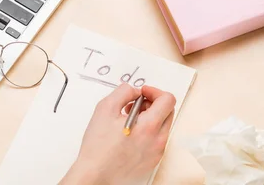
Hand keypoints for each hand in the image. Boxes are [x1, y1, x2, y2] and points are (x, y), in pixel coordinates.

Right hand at [61, 83, 175, 184]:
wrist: (95, 173)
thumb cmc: (98, 146)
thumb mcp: (105, 108)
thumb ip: (123, 92)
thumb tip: (134, 91)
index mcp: (149, 126)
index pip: (168, 100)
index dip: (154, 91)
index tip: (142, 92)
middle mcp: (158, 140)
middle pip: (168, 111)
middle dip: (152, 103)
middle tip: (134, 105)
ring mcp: (157, 152)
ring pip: (162, 125)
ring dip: (149, 117)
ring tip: (128, 119)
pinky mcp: (153, 160)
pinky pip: (157, 139)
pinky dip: (147, 131)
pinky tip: (129, 133)